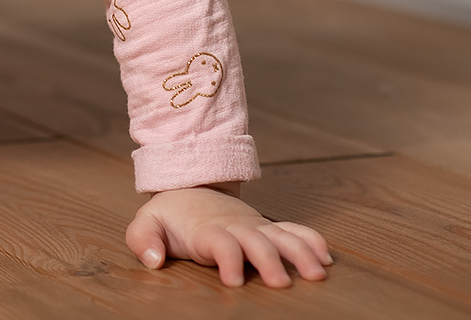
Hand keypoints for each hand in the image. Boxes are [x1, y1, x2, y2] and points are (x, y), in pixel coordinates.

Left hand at [126, 183, 329, 286]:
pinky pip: (294, 230)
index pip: (219, 242)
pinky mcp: (266, 228)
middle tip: (281, 284)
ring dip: (300, 252)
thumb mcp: (147, 223)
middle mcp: (235, 226)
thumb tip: (154, 261)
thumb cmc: (170, 215)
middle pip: (256, 241)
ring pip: (281, 236)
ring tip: (318, 273)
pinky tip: (326, 257)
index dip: (227, 259)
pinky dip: (311, 240)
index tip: (234, 281)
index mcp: (206, 229)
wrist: (189, 188)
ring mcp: (254, 226)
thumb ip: (144, 240)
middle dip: (270, 260)